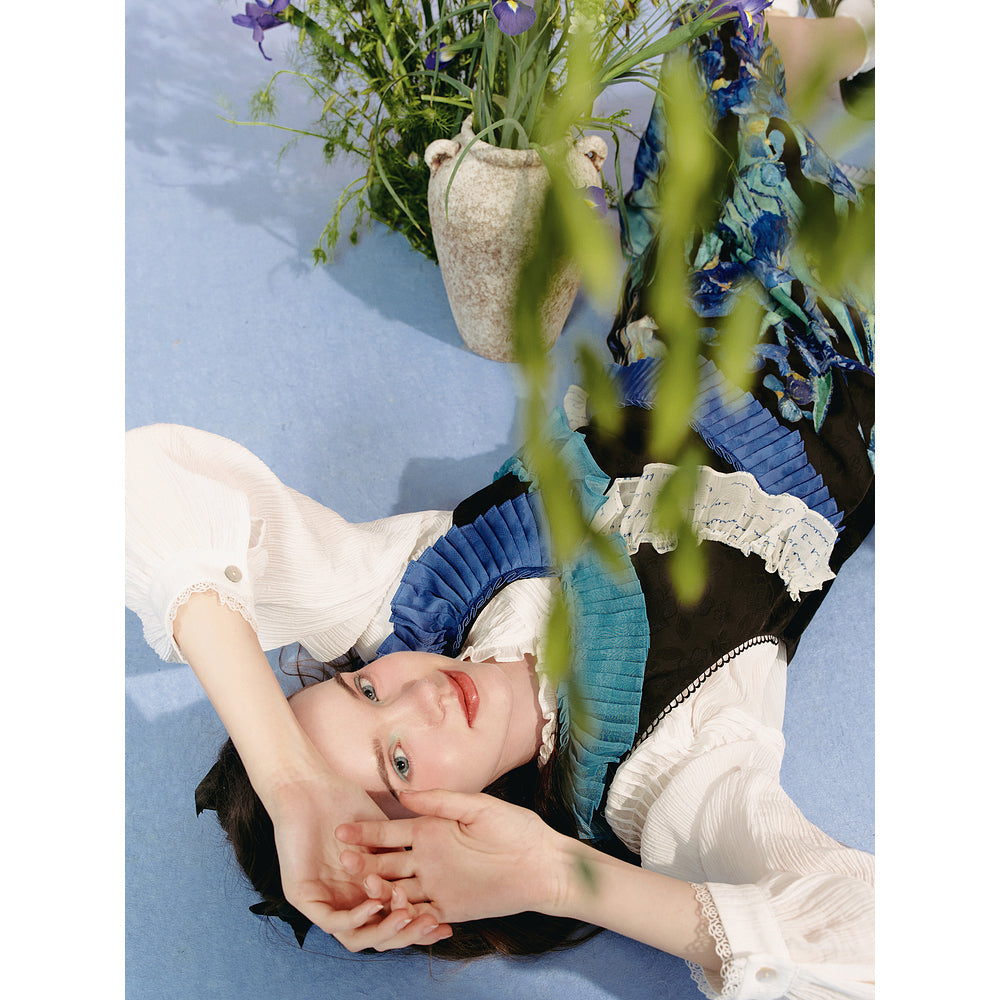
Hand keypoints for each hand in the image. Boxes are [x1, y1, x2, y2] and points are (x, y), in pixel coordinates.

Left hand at [263, 772, 453, 951]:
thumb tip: (435, 875)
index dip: (420, 922)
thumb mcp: (386, 833)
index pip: (394, 917)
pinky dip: (356, 918)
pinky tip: (375, 905)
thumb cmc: (344, 801)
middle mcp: (345, 900)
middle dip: (409, 933)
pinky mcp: (304, 898)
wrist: (310, 787)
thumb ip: (404, 857)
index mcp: (364, 889)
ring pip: (358, 935)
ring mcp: (324, 901)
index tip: (446, 922)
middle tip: (433, 923)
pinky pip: (332, 921)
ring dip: (385, 930)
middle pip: (380, 933)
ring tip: (407, 917)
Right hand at [336, 789, 563, 922]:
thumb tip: (404, 792)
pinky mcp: (448, 908)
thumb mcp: (477, 807)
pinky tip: (391, 913)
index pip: (390, 832)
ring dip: (379, 890)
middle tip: (343, 860)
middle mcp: (427, 858)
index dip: (366, 832)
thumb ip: (440, 801)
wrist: (544, 864)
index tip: (341, 830)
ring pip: (397, 890)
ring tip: (364, 886)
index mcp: (430, 830)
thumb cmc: (516, 828)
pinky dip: (405, 916)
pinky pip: (420, 915)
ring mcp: (436, 884)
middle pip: (387, 862)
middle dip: (364, 862)